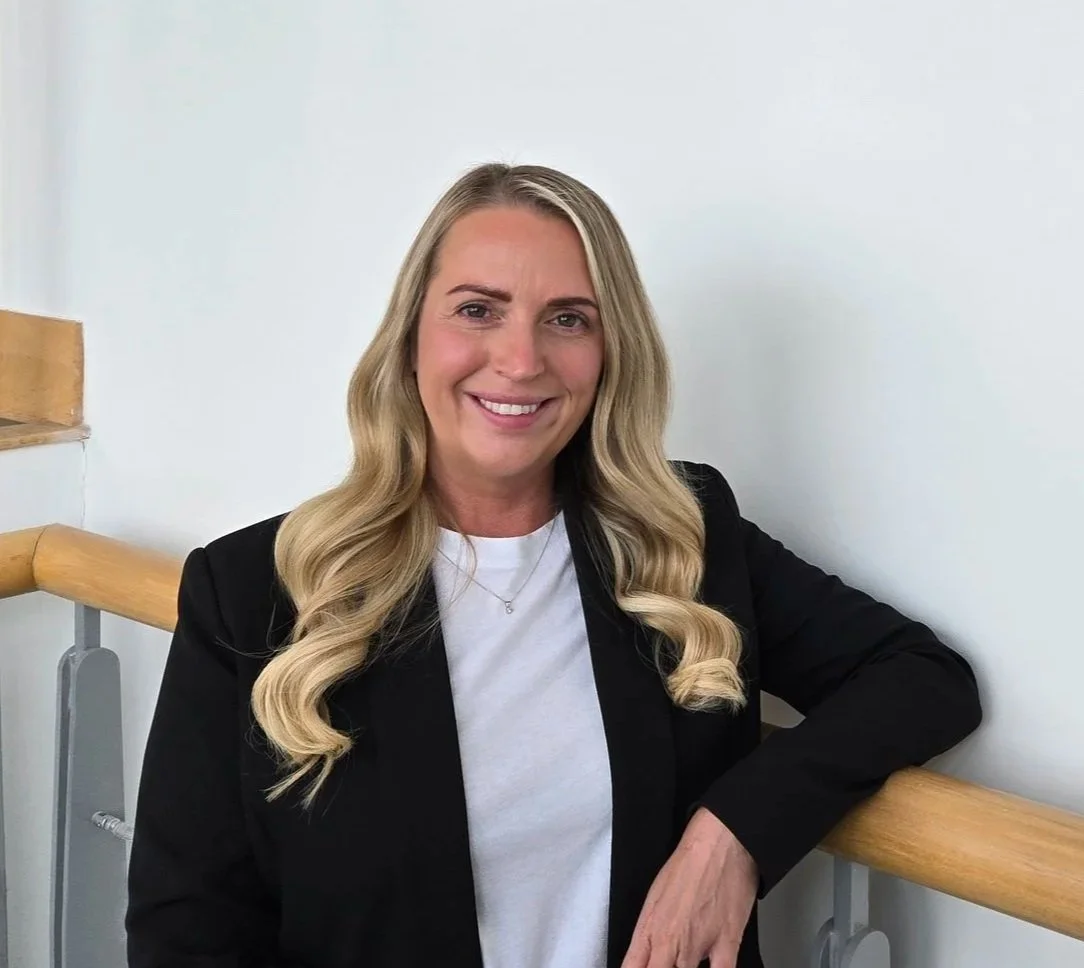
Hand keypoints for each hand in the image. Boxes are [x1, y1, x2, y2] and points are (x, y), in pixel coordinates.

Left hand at [621, 807, 757, 967]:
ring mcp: (698, 945)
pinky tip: (713, 966)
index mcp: (648, 929)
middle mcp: (669, 942)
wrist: (720, 843)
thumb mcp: (655, 897)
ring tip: (689, 958)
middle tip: (668, 961)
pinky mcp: (727, 943)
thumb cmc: (689, 863)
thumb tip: (646, 958)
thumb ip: (649, 934)